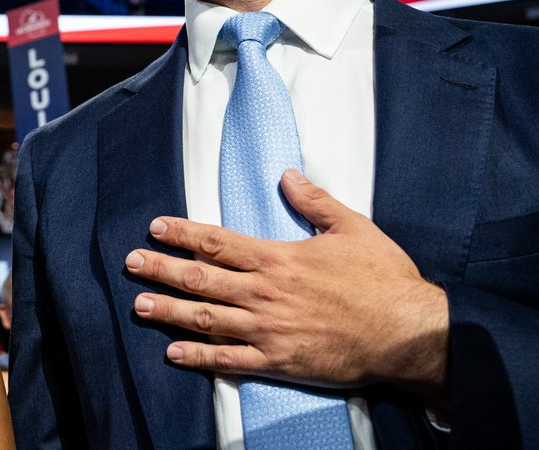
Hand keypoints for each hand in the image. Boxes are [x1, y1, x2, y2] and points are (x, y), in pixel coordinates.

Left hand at [125, 170, 448, 399]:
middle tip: (131, 263)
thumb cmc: (383, 279)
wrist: (407, 333)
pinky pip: (230, 360)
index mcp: (279, 258)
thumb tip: (287, 176)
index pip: (218, 242)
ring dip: (169, 311)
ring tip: (139, 305)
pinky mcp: (278, 362)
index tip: (155, 227)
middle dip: (161, 269)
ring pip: (206, 318)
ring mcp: (268, 330)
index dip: (183, 233)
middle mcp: (265, 293)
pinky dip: (199, 357)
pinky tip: (174, 354)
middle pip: (201, 278)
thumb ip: (314, 201)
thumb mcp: (352, 227)